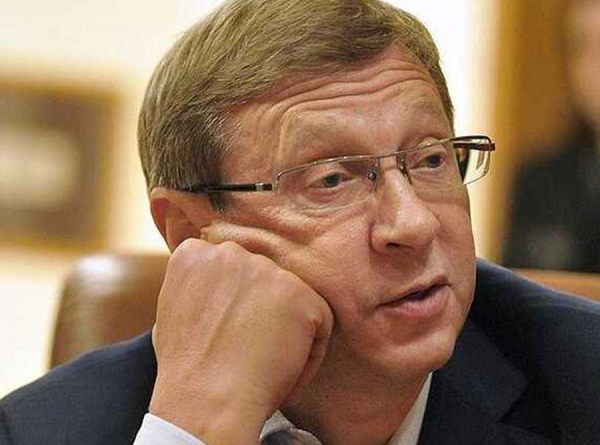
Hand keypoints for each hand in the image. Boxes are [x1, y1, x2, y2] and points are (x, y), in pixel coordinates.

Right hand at [149, 223, 333, 444]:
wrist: (206, 400)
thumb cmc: (188, 368)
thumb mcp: (176, 308)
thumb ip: (199, 283)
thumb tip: (218, 281)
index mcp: (197, 253)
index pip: (230, 267)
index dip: (234, 302)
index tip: (228, 331)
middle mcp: (232, 252)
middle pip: (262, 279)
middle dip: (262, 309)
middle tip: (249, 347)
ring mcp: (268, 272)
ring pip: (292, 298)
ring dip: (287, 328)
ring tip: (264, 362)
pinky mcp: (302, 295)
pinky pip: (319, 322)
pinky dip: (309, 352)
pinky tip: (284, 370)